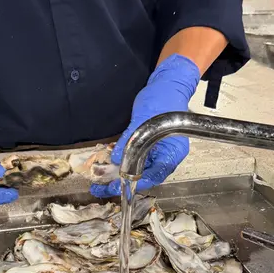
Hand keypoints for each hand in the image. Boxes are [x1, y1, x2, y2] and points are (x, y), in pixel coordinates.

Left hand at [91, 54, 199, 197]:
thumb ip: (130, 140)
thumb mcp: (142, 119)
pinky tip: (109, 165)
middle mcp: (167, 155)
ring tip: (101, 181)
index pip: (153, 175)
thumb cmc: (162, 98)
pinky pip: (137, 158)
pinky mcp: (150, 145)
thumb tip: (116, 159)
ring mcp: (159, 150)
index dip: (134, 183)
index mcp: (172, 152)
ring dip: (121, 174)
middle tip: (102, 188)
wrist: (167, 84)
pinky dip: (124, 162)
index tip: (116, 187)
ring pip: (140, 169)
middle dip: (123, 182)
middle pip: (145, 176)